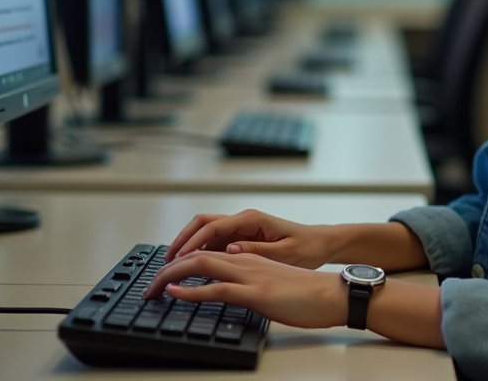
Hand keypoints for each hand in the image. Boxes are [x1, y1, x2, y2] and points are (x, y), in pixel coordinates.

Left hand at [143, 251, 346, 329]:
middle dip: (167, 268)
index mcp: (248, 257)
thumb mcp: (272, 281)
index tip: (163, 277)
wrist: (333, 293)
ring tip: (153, 288)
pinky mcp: (255, 292)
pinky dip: (192, 290)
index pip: (206, 253)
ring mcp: (249, 274)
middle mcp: (244, 260)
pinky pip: (217, 289)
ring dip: (172, 276)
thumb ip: (250, 281)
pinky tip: (176, 293)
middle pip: (196, 254)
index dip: (180, 262)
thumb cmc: (307, 292)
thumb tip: (231, 291)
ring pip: (200, 265)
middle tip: (149, 286)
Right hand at [164, 209, 331, 267]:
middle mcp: (243, 220)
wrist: (320, 244)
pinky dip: (201, 251)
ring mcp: (241, 228)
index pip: (212, 226)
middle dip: (182, 239)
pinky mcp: (242, 238)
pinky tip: (192, 267)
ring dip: (189, 245)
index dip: (191, 241)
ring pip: (206, 232)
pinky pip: (215, 242)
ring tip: (174, 264)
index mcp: (251, 219)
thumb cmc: (306, 248)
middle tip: (167, 259)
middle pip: (203, 223)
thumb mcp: (284, 253)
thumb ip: (255, 251)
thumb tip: (229, 250)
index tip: (177, 256)